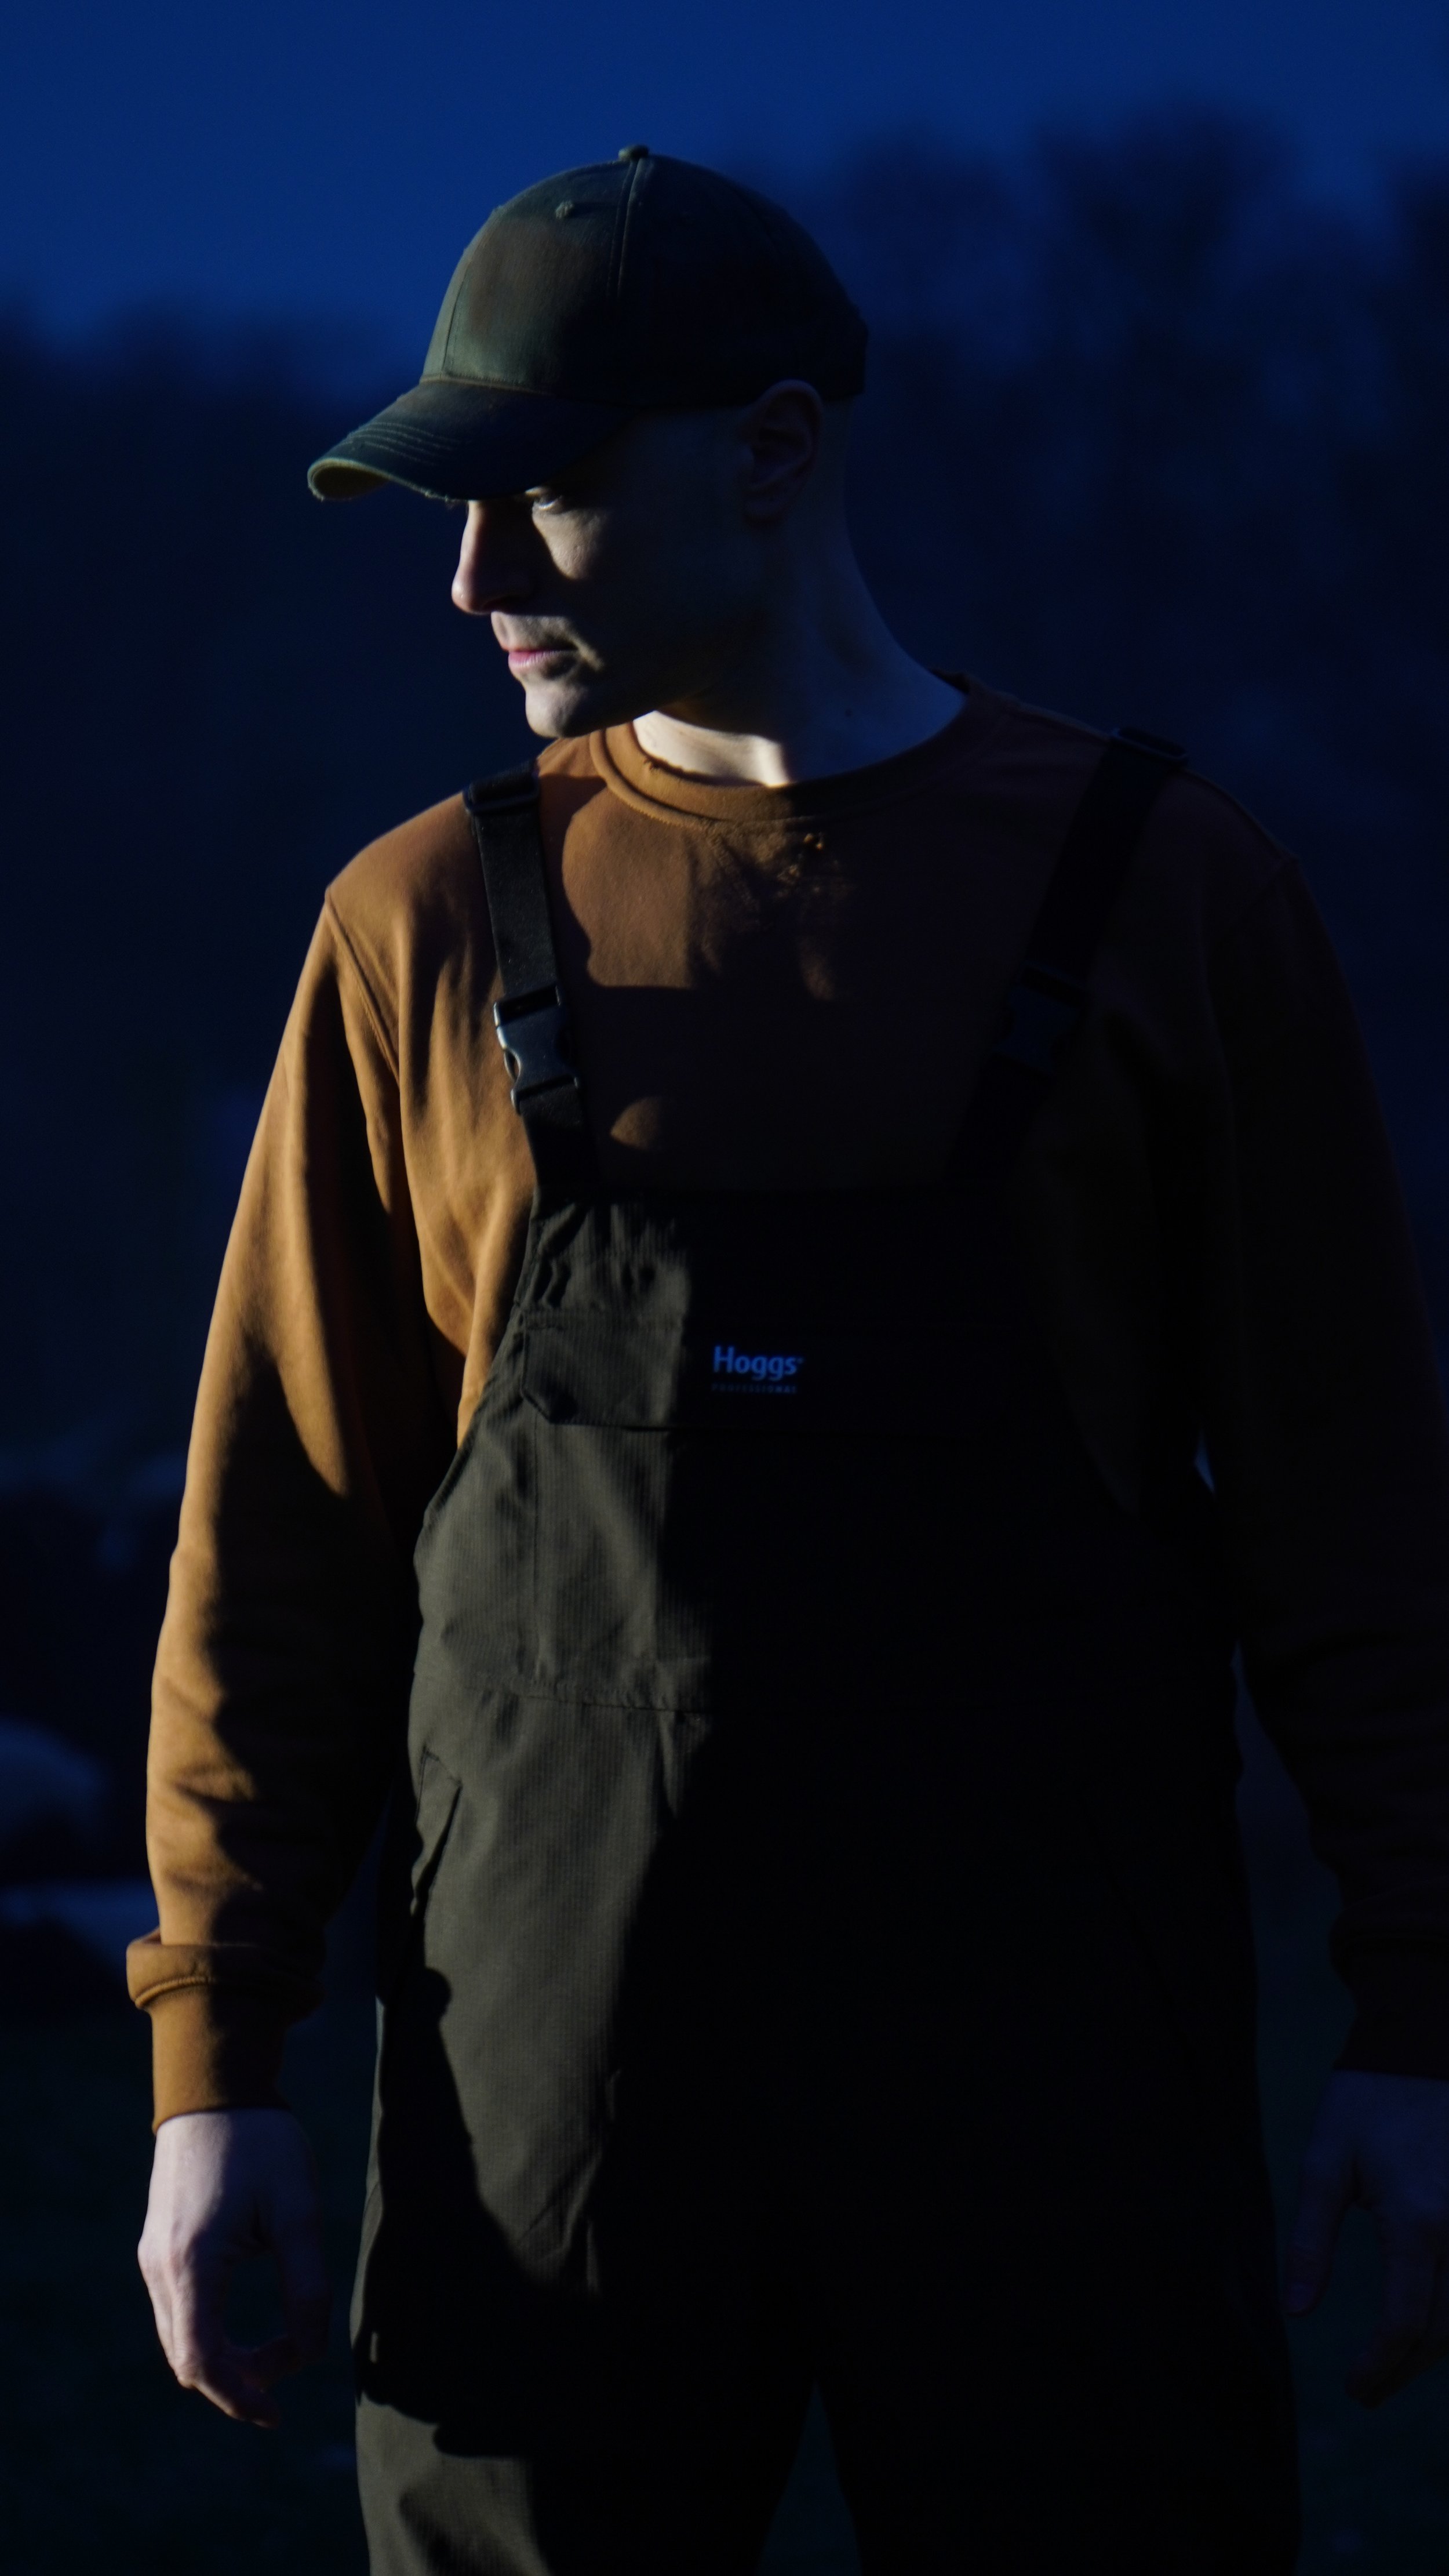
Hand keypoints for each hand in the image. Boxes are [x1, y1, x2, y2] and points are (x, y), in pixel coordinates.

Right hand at [138, 2107, 330, 2426]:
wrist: (215, 2089)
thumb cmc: (261, 2144)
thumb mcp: (298, 2211)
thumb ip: (306, 2283)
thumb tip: (311, 2351)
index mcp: (192, 2262)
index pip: (202, 2361)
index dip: (239, 2397)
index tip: (277, 2413)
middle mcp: (160, 2268)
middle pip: (188, 2359)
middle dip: (239, 2382)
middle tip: (289, 2376)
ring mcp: (152, 2258)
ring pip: (181, 2338)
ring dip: (226, 2358)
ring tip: (279, 2353)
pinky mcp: (158, 2247)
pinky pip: (179, 2311)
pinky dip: (212, 2331)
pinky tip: (250, 2324)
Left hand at [1286, 2070, 1448, 2404]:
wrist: (1425, 2047)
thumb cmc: (1368, 2101)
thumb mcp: (1324, 2163)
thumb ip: (1310, 2242)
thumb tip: (1296, 2311)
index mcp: (1417, 2222)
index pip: (1405, 2323)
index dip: (1379, 2366)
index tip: (1354, 2389)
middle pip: (1444, 2331)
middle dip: (1404, 2371)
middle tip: (1368, 2391)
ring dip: (1436, 2350)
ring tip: (1394, 2368)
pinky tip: (1431, 2325)